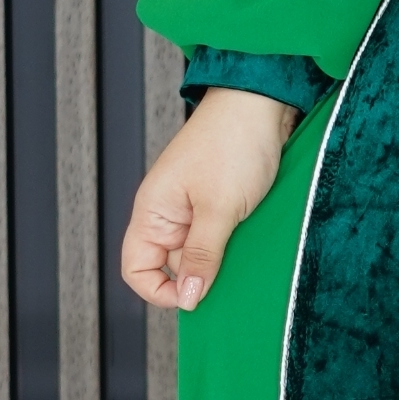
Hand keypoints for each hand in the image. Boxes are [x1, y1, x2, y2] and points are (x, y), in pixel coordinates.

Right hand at [119, 89, 296, 313]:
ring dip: (221, 259)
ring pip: (200, 253)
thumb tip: (189, 298)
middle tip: (230, 273)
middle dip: (199, 276)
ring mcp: (193, 208)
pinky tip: (252, 239)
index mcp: (152, 212)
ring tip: (244, 249)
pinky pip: (219, 237)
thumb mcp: (219, 209)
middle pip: (173, 265)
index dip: (160, 291)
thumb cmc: (233, 143)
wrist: (261, 101)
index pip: (137, 268)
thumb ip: (203, 255)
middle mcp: (167, 213)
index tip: (194, 297)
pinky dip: (234, 244)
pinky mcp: (218, 202)